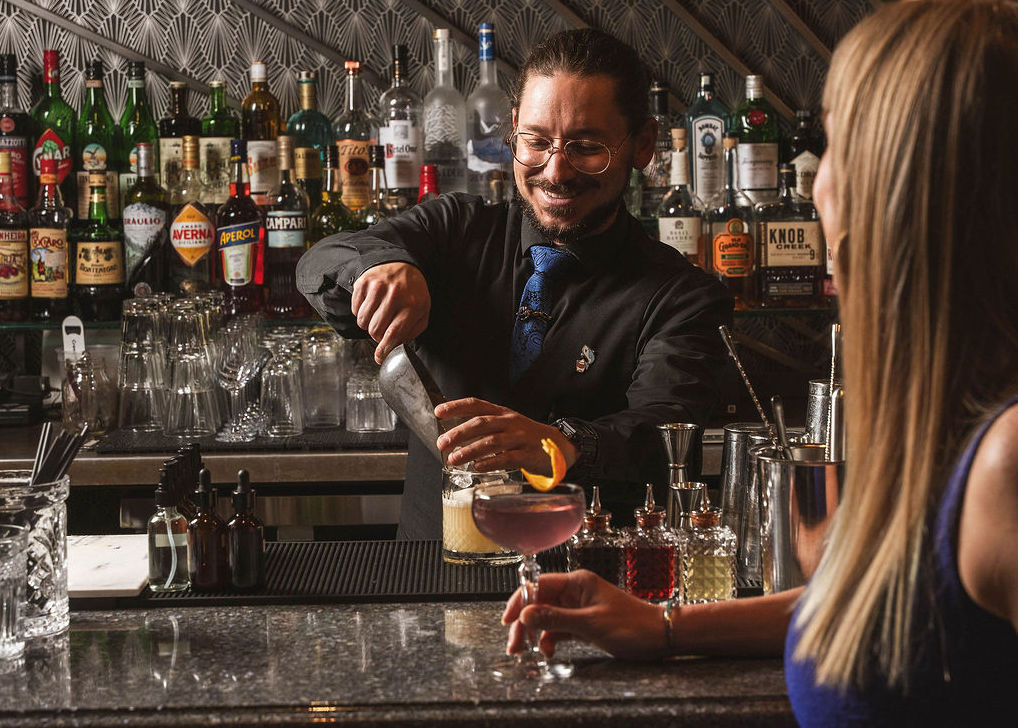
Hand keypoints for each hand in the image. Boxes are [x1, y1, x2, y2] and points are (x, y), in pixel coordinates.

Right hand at [351, 262, 429, 363]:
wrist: (402, 265)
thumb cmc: (413, 292)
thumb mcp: (422, 311)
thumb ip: (412, 331)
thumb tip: (396, 347)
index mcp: (412, 305)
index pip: (393, 334)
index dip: (384, 349)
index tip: (379, 357)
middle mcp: (394, 295)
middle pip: (375, 330)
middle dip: (377, 336)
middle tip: (382, 329)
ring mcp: (378, 288)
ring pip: (363, 321)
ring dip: (368, 324)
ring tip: (377, 316)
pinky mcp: (364, 282)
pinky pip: (355, 309)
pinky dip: (360, 312)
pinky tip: (371, 305)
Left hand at [435, 398, 577, 472]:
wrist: (560, 446)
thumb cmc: (526, 437)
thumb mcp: (507, 425)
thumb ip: (485, 427)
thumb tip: (453, 435)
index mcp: (502, 413)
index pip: (476, 405)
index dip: (457, 407)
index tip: (438, 412)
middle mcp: (510, 422)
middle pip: (482, 423)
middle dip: (459, 433)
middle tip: (442, 443)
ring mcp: (520, 438)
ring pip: (492, 441)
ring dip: (470, 450)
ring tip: (454, 458)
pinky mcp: (529, 455)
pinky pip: (508, 458)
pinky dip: (491, 462)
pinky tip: (478, 467)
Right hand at [501, 570, 667, 659]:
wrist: (659, 636)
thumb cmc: (632, 626)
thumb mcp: (590, 624)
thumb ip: (555, 618)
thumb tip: (525, 615)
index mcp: (577, 582)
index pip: (538, 585)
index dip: (520, 602)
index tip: (508, 621)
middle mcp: (576, 591)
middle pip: (539, 602)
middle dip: (525, 622)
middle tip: (515, 645)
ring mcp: (579, 606)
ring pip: (547, 616)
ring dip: (536, 632)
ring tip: (527, 652)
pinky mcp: (584, 621)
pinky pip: (559, 627)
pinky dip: (551, 638)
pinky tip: (549, 650)